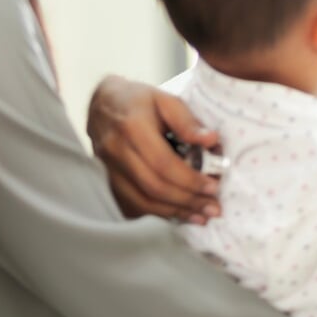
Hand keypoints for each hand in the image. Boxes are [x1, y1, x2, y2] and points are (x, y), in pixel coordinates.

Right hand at [87, 75, 220, 222]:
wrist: (102, 104)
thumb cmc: (137, 100)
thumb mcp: (165, 99)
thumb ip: (187, 122)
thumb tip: (211, 140)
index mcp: (132, 127)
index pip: (163, 163)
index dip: (190, 180)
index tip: (213, 187)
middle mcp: (116, 151)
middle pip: (154, 187)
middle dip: (187, 201)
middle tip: (213, 208)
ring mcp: (109, 169)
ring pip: (142, 201)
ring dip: (175, 212)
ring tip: (201, 216)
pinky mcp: (107, 181)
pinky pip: (132, 205)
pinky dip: (157, 213)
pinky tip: (177, 214)